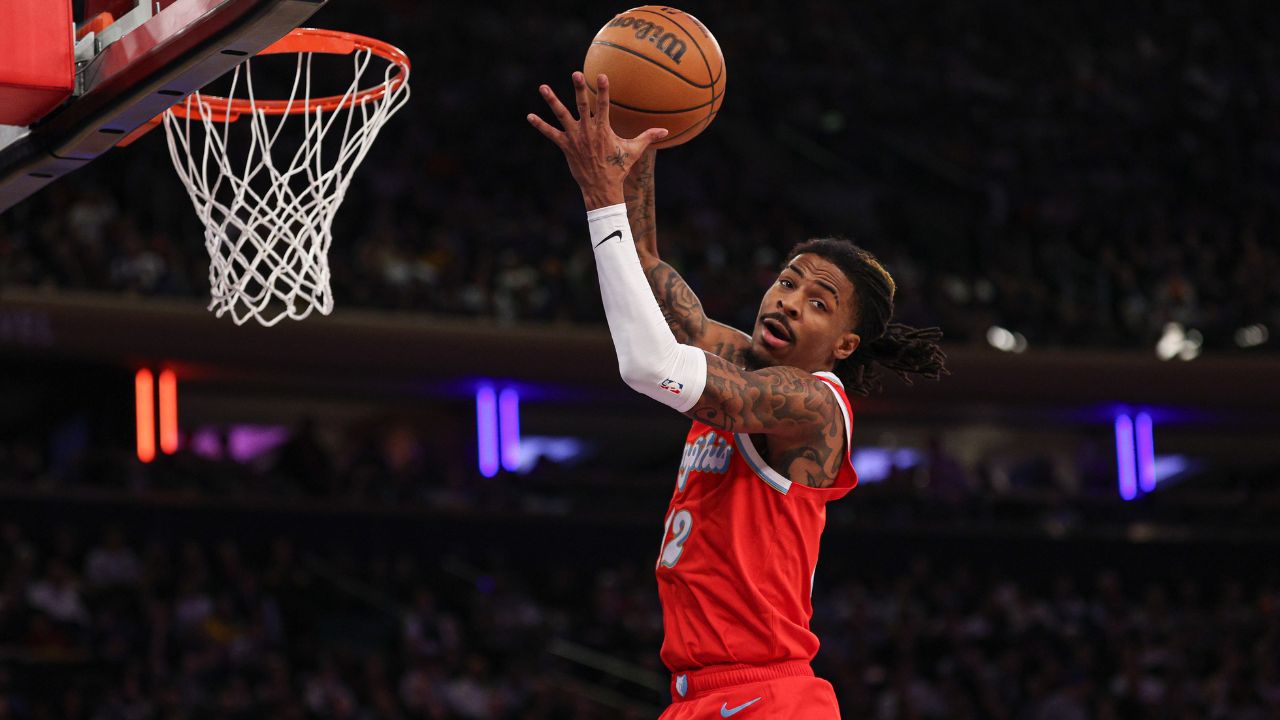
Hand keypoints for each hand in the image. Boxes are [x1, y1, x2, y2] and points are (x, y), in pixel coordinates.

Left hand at [528, 72, 668, 209]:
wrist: (601, 188)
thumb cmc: (618, 168)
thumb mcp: (634, 151)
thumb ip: (648, 137)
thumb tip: (666, 131)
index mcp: (603, 129)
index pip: (604, 105)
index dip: (603, 90)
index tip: (601, 75)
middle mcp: (588, 131)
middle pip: (582, 105)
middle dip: (579, 89)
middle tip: (575, 74)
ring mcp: (575, 138)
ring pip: (561, 116)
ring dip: (552, 101)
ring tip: (543, 87)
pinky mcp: (566, 146)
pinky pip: (551, 134)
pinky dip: (540, 125)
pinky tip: (529, 117)